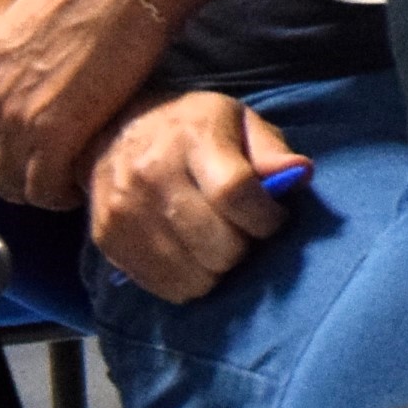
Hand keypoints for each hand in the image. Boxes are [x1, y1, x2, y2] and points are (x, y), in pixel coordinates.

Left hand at [0, 0, 176, 208]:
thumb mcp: (30, 20)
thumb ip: (13, 58)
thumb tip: (27, 76)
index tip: (11, 154)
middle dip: (15, 178)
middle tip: (51, 172)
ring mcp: (16, 114)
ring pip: (9, 184)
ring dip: (39, 190)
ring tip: (69, 177)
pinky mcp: (55, 131)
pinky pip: (42, 187)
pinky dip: (61, 193)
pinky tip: (82, 177)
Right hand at [86, 93, 304, 303]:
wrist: (113, 129)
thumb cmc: (192, 128)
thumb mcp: (239, 121)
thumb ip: (271, 149)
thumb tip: (300, 173)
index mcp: (192, 138)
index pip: (235, 192)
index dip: (266, 217)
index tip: (275, 218)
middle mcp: (152, 174)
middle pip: (217, 243)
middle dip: (244, 246)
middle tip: (243, 231)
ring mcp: (124, 211)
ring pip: (193, 274)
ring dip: (217, 268)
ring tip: (217, 244)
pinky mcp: (107, 240)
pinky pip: (164, 286)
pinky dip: (188, 281)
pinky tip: (192, 256)